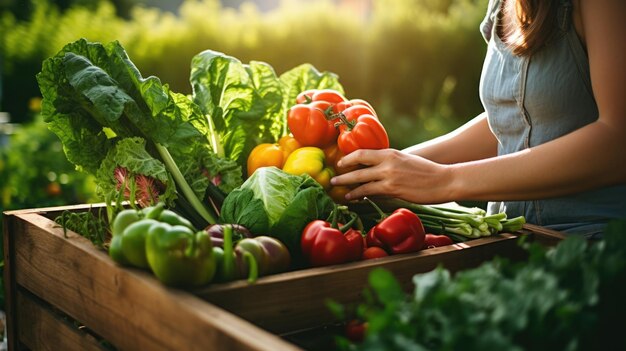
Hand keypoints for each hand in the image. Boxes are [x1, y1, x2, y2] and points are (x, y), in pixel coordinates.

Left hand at [330, 148, 452, 203]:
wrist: (444, 180)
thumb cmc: (427, 172)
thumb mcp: (406, 161)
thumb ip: (390, 163)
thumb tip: (376, 171)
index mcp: (391, 152)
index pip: (363, 152)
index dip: (349, 158)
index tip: (340, 163)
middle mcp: (388, 162)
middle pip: (358, 165)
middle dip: (343, 173)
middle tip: (332, 178)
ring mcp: (389, 176)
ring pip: (361, 180)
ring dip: (347, 186)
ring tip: (338, 190)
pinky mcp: (393, 189)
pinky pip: (370, 192)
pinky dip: (359, 195)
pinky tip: (353, 198)